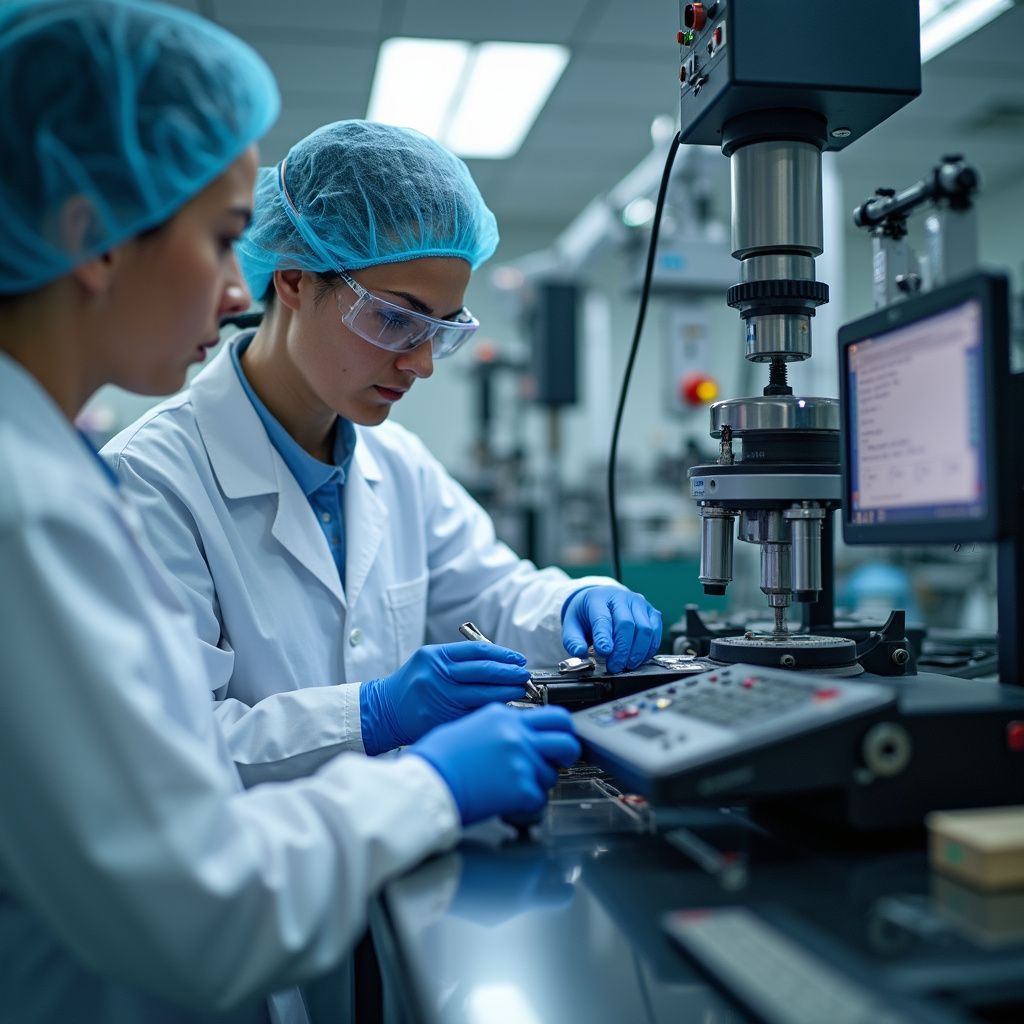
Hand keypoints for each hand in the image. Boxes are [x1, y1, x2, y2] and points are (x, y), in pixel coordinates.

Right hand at [359, 642, 529, 754]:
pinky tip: (504, 709)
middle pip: (484, 672)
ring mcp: (440, 699)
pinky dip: (492, 711)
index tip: (518, 659)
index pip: (478, 651)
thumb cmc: (413, 684)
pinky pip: (474, 714)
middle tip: (525, 676)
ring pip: (482, 695)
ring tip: (520, 692)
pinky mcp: (443, 720)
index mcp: (435, 656)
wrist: (383, 711)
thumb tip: (501, 663)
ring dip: (506, 693)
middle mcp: (437, 676)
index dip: (503, 655)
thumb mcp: (431, 661)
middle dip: (510, 674)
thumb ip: (461, 660)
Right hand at [409, 704, 580, 825]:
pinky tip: (508, 802)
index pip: (554, 715)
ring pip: (552, 774)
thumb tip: (519, 737)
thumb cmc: (438, 759)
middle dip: (567, 753)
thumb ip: (501, 728)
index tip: (559, 739)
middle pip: (567, 740)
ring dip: (538, 783)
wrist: (427, 782)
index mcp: (504, 716)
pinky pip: (539, 799)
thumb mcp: (471, 726)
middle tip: (557, 762)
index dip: (561, 730)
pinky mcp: (521, 787)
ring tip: (513, 787)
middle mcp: (516, 734)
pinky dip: (527, 806)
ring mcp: (521, 759)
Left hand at [562, 586, 661, 673]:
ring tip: (627, 665)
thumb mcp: (572, 624)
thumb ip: (573, 640)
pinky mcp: (651, 612)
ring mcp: (639, 603)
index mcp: (598, 598)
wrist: (601, 599)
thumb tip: (580, 653)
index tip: (604, 652)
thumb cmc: (588, 613)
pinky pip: (655, 632)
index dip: (604, 637)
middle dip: (622, 650)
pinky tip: (638, 658)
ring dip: (637, 652)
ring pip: (644, 629)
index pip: (603, 618)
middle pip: (626, 624)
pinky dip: (648, 648)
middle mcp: (621, 597)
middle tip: (615, 666)